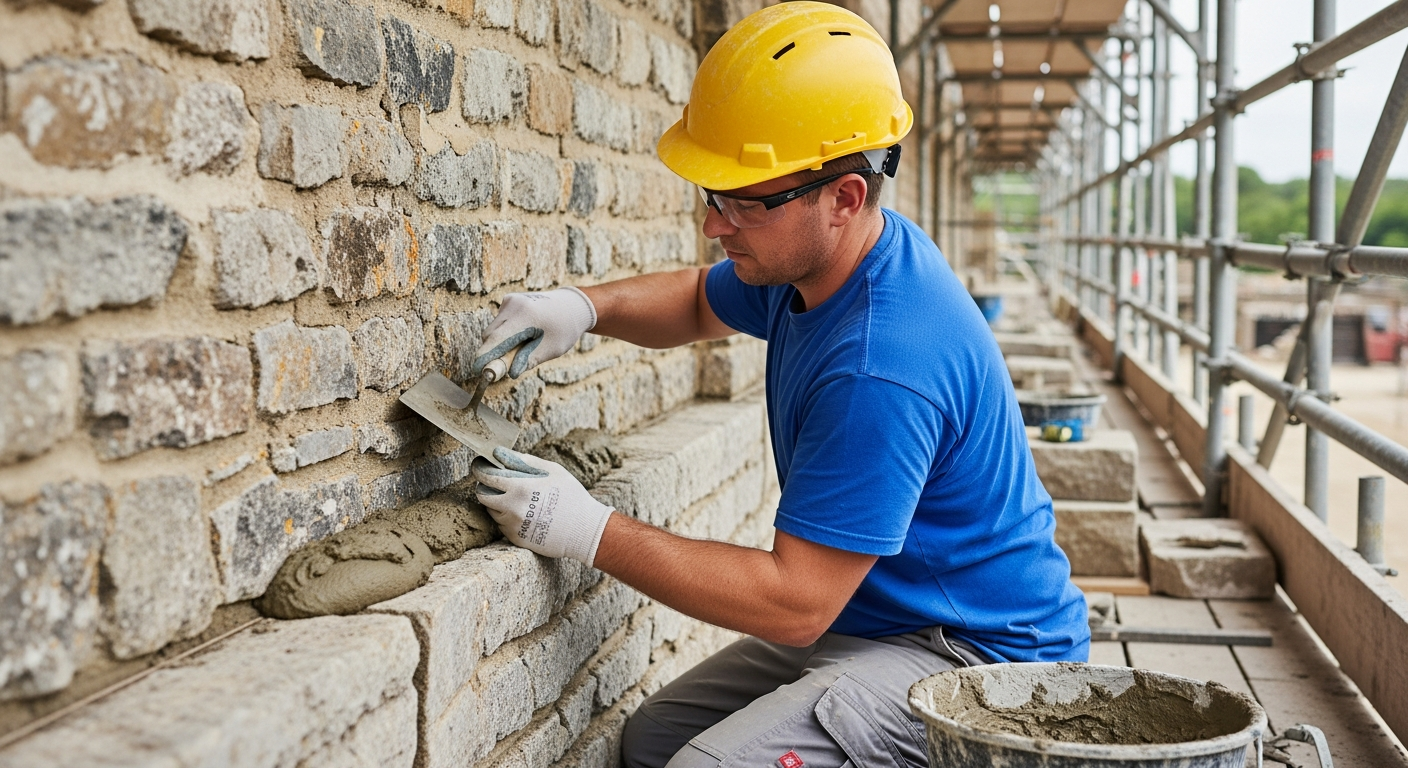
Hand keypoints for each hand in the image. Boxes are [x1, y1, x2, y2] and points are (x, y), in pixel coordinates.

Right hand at [472, 288, 596, 377]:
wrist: (572, 306)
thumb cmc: (564, 329)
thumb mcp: (551, 349)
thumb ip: (528, 360)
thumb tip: (509, 372)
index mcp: (525, 315)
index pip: (497, 338)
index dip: (485, 356)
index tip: (477, 370)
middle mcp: (513, 304)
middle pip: (491, 335)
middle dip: (493, 352)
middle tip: (505, 367)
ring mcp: (510, 300)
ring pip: (494, 329)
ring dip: (501, 343)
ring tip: (524, 346)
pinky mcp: (509, 301)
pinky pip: (499, 323)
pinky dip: (505, 334)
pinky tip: (524, 335)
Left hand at [472, 447, 613, 565]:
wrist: (584, 531)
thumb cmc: (571, 496)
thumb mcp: (552, 471)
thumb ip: (525, 461)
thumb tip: (501, 453)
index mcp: (520, 488)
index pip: (485, 475)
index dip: (480, 467)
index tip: (480, 464)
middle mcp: (511, 508)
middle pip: (482, 494)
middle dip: (485, 485)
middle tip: (496, 481)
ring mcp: (512, 525)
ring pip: (492, 509)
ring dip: (498, 502)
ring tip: (519, 498)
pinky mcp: (515, 538)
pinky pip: (502, 524)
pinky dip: (508, 516)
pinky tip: (526, 513)